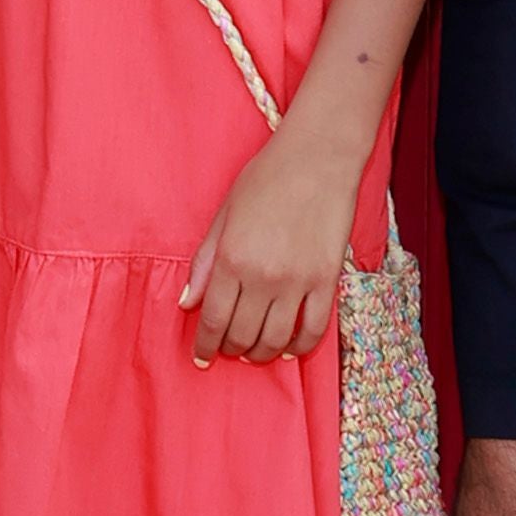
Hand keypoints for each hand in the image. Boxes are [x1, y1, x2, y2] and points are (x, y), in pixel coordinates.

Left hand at [183, 134, 358, 369]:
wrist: (318, 158)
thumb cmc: (266, 178)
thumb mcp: (224, 214)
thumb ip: (205, 261)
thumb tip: (188, 302)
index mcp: (232, 258)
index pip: (213, 319)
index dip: (205, 345)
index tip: (202, 357)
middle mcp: (263, 276)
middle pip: (243, 334)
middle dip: (230, 349)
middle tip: (227, 349)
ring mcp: (298, 281)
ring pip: (276, 339)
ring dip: (262, 353)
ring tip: (254, 351)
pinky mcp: (328, 281)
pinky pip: (314, 329)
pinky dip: (299, 346)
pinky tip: (288, 346)